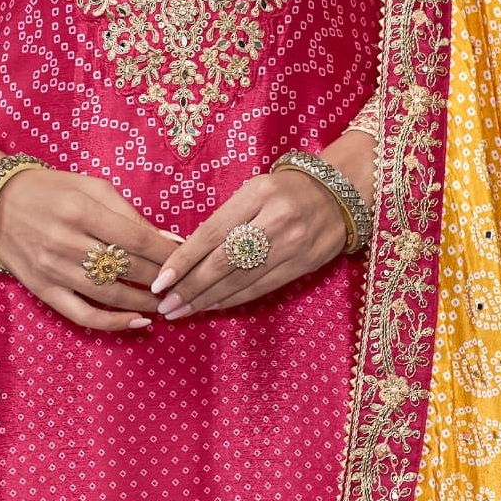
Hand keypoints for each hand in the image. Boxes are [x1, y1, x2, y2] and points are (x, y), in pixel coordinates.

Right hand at [0, 138, 176, 334]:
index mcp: (81, 211)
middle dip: (162, 278)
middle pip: (128, 268)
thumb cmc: (52, 191)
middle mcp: (67, 242)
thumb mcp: (91, 187)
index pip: (137, 239)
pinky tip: (137, 322)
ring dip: (145, 303)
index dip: (167, 253)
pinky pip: (82, 315)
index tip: (188, 258)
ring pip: (110, 295)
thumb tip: (167, 240)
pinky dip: (113, 323)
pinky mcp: (44, 290)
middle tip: (184, 283)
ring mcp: (54, 270)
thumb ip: (129, 213)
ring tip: (168, 302)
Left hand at [152, 166, 349, 319]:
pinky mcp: (303, 264)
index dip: (183, 260)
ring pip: (241, 280)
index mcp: (257, 194)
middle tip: (166, 305)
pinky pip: (261, 288)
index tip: (161, 280)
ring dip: (207, 299)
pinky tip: (213, 305)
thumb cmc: (286, 190)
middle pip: (223, 262)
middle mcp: (275, 220)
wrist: (339, 194)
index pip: (211, 233)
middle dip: (190, 287)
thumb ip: (227, 219)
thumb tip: (187, 255)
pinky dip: (233, 299)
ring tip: (182, 310)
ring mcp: (292, 245)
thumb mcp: (254, 190)